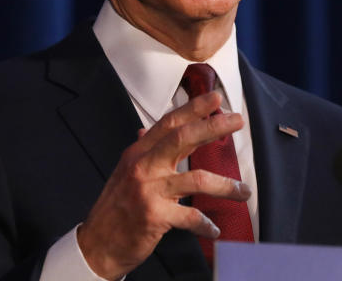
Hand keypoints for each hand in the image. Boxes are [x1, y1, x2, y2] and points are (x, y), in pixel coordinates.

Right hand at [76, 92, 250, 279]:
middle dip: (213, 127)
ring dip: (225, 185)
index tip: (215, 98)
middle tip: (237, 121)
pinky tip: (214, 230)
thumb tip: (145, 130)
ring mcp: (149, 191)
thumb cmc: (115, 208)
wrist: (98, 243)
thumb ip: (143, 151)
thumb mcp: (126, 173)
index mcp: (138, 153)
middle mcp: (143, 167)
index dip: (193, 108)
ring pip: (196, 179)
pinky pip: (190, 217)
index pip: (168, 123)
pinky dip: (205, 224)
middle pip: (182, 138)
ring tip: (243, 191)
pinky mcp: (155, 216)